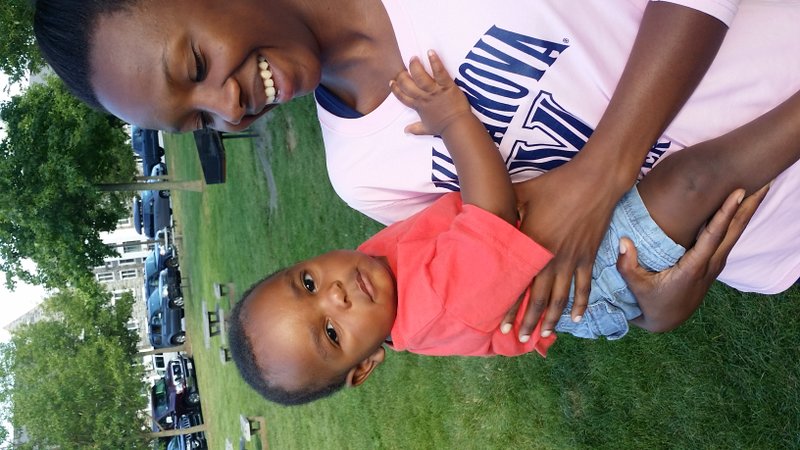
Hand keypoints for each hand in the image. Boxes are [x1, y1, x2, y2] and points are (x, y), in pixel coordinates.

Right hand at [390, 50, 472, 135]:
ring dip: (415, 66)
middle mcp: (424, 97)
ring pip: (420, 76)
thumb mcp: (427, 129)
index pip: (402, 96)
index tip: (391, 82)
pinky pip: (439, 72)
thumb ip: (416, 128)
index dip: (395, 89)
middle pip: (408, 84)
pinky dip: (435, 62)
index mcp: (418, 106)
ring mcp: (435, 91)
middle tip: (403, 69)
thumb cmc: (443, 127)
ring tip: (413, 58)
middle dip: (403, 76)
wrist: (457, 127)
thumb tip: (406, 130)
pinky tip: (430, 52)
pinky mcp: (446, 86)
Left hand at [501, 157, 621, 340]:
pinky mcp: (589, 256)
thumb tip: (484, 213)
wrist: (594, 181)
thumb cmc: (555, 185)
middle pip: (539, 298)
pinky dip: (581, 304)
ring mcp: (572, 259)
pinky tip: (577, 319)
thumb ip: (504, 207)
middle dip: (528, 321)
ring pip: (561, 298)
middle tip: (521, 339)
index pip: (518, 284)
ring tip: (544, 335)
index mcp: (532, 246)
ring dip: (552, 319)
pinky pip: (584, 286)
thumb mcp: (522, 194)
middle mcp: (551, 259)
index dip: (510, 307)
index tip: (502, 326)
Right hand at [620, 185, 768, 331]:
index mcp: (693, 269)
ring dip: (747, 212)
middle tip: (763, 182)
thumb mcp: (636, 286)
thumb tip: (623, 240)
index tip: (738, 193)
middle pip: (733, 231)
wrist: (666, 321)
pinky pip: (728, 238)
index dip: (725, 214)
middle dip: (749, 207)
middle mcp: (709, 265)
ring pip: (734, 234)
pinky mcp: (712, 264)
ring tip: (758, 189)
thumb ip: (627, 265)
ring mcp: (714, 265)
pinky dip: (736, 221)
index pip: (712, 236)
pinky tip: (740, 208)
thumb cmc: (650, 302)